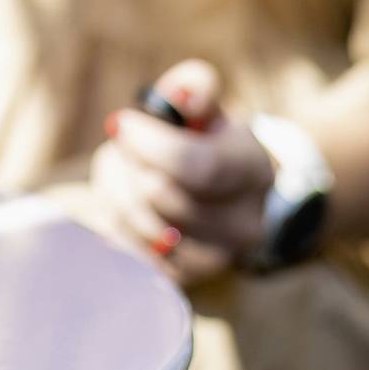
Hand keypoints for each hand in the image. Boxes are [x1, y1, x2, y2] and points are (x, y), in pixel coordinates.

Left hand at [88, 61, 275, 287]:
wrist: (215, 196)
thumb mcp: (204, 106)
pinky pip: (128, 252)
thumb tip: (183, 97)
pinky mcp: (182, 281)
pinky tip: (124, 204)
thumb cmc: (201, 140)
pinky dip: (115, 223)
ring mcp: (216, 259)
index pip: (198, 166)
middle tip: (122, 147)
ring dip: (114, 192)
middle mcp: (245, 224)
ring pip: (138, 225)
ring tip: (123, 172)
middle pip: (159, 196)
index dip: (149, 144)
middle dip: (127, 164)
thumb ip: (195, 88)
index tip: (121, 123)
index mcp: (254, 171)